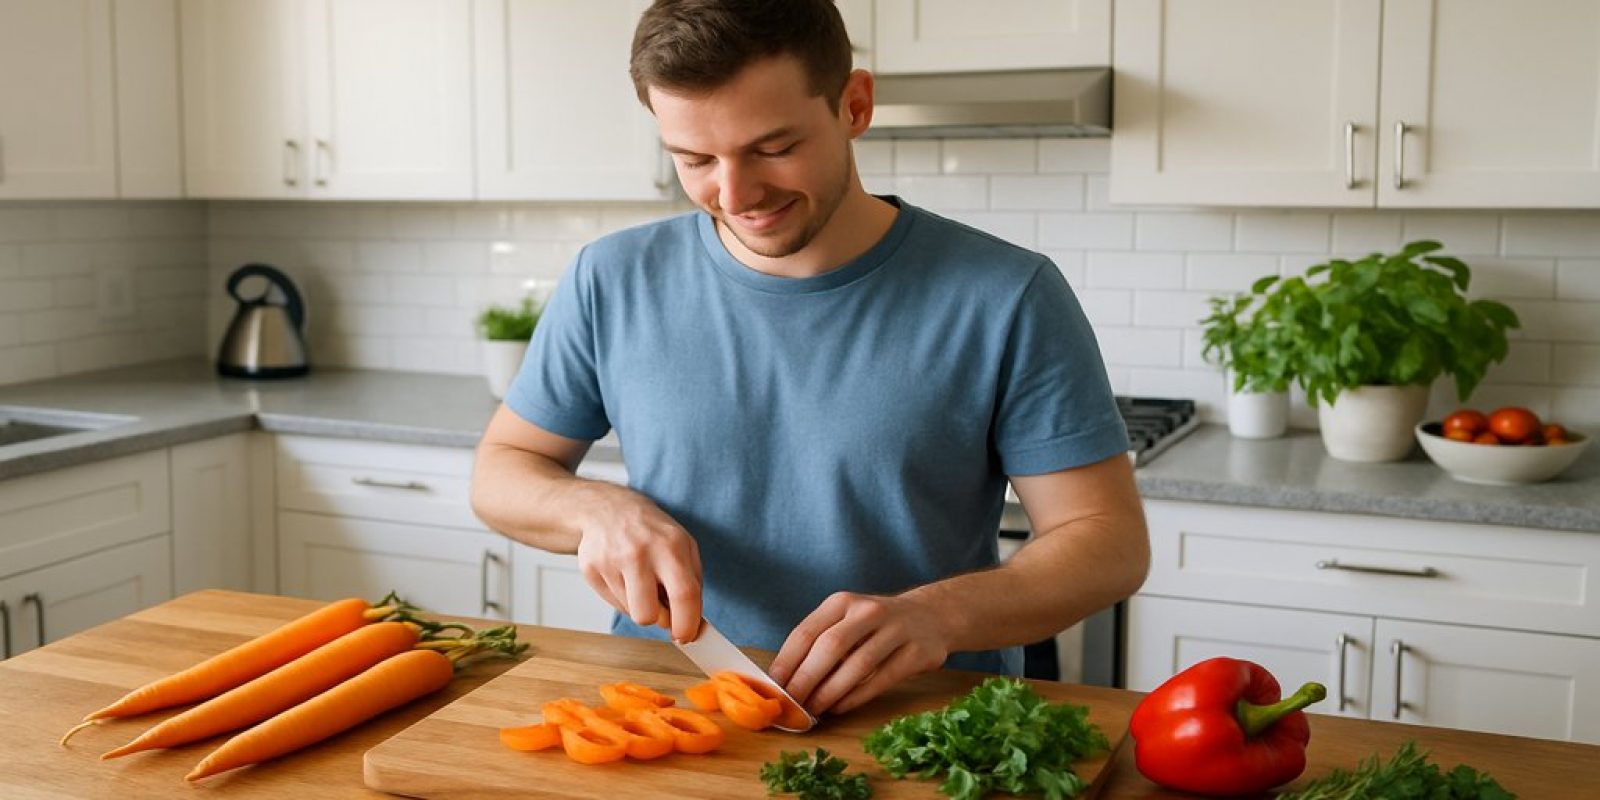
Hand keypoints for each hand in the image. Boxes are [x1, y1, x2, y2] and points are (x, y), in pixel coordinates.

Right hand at [573, 482, 702, 642]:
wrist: (607, 509)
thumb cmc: (652, 533)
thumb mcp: (683, 546)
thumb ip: (692, 584)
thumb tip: (694, 624)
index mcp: (670, 546)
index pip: (684, 595)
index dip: (687, 623)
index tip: (686, 636)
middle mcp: (639, 552)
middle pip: (649, 615)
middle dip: (659, 620)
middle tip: (662, 608)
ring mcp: (611, 560)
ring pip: (631, 612)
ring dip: (640, 605)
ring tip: (640, 581)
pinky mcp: (590, 569)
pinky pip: (613, 604)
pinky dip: (623, 597)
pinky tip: (623, 576)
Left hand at [767, 592, 949, 716]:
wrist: (930, 616)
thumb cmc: (875, 625)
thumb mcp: (846, 620)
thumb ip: (819, 643)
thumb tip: (784, 680)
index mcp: (842, 601)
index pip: (807, 632)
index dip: (787, 662)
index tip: (774, 687)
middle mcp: (868, 611)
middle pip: (830, 646)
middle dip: (806, 679)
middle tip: (793, 704)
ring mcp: (896, 629)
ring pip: (858, 665)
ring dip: (831, 692)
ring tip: (814, 710)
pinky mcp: (917, 652)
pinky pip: (882, 679)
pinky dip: (857, 697)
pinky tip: (840, 707)